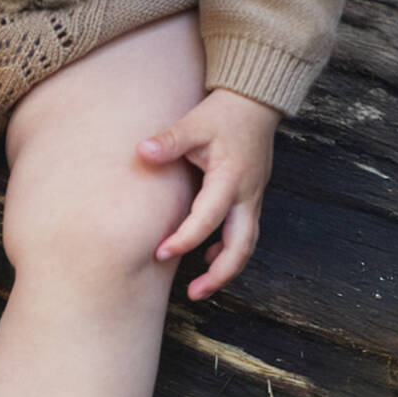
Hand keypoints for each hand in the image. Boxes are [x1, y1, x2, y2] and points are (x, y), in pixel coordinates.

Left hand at [136, 87, 282, 300]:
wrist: (254, 103)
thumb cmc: (222, 114)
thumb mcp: (194, 123)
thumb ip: (169, 140)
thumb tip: (143, 152)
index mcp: (231, 179)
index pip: (208, 217)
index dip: (185, 239)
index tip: (160, 253)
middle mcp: (248, 195)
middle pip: (241, 245)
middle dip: (220, 274)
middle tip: (193, 293)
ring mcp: (252, 199)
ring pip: (246, 245)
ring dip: (225, 270)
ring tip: (198, 289)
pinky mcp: (251, 200)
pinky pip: (244, 235)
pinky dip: (228, 252)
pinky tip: (206, 258)